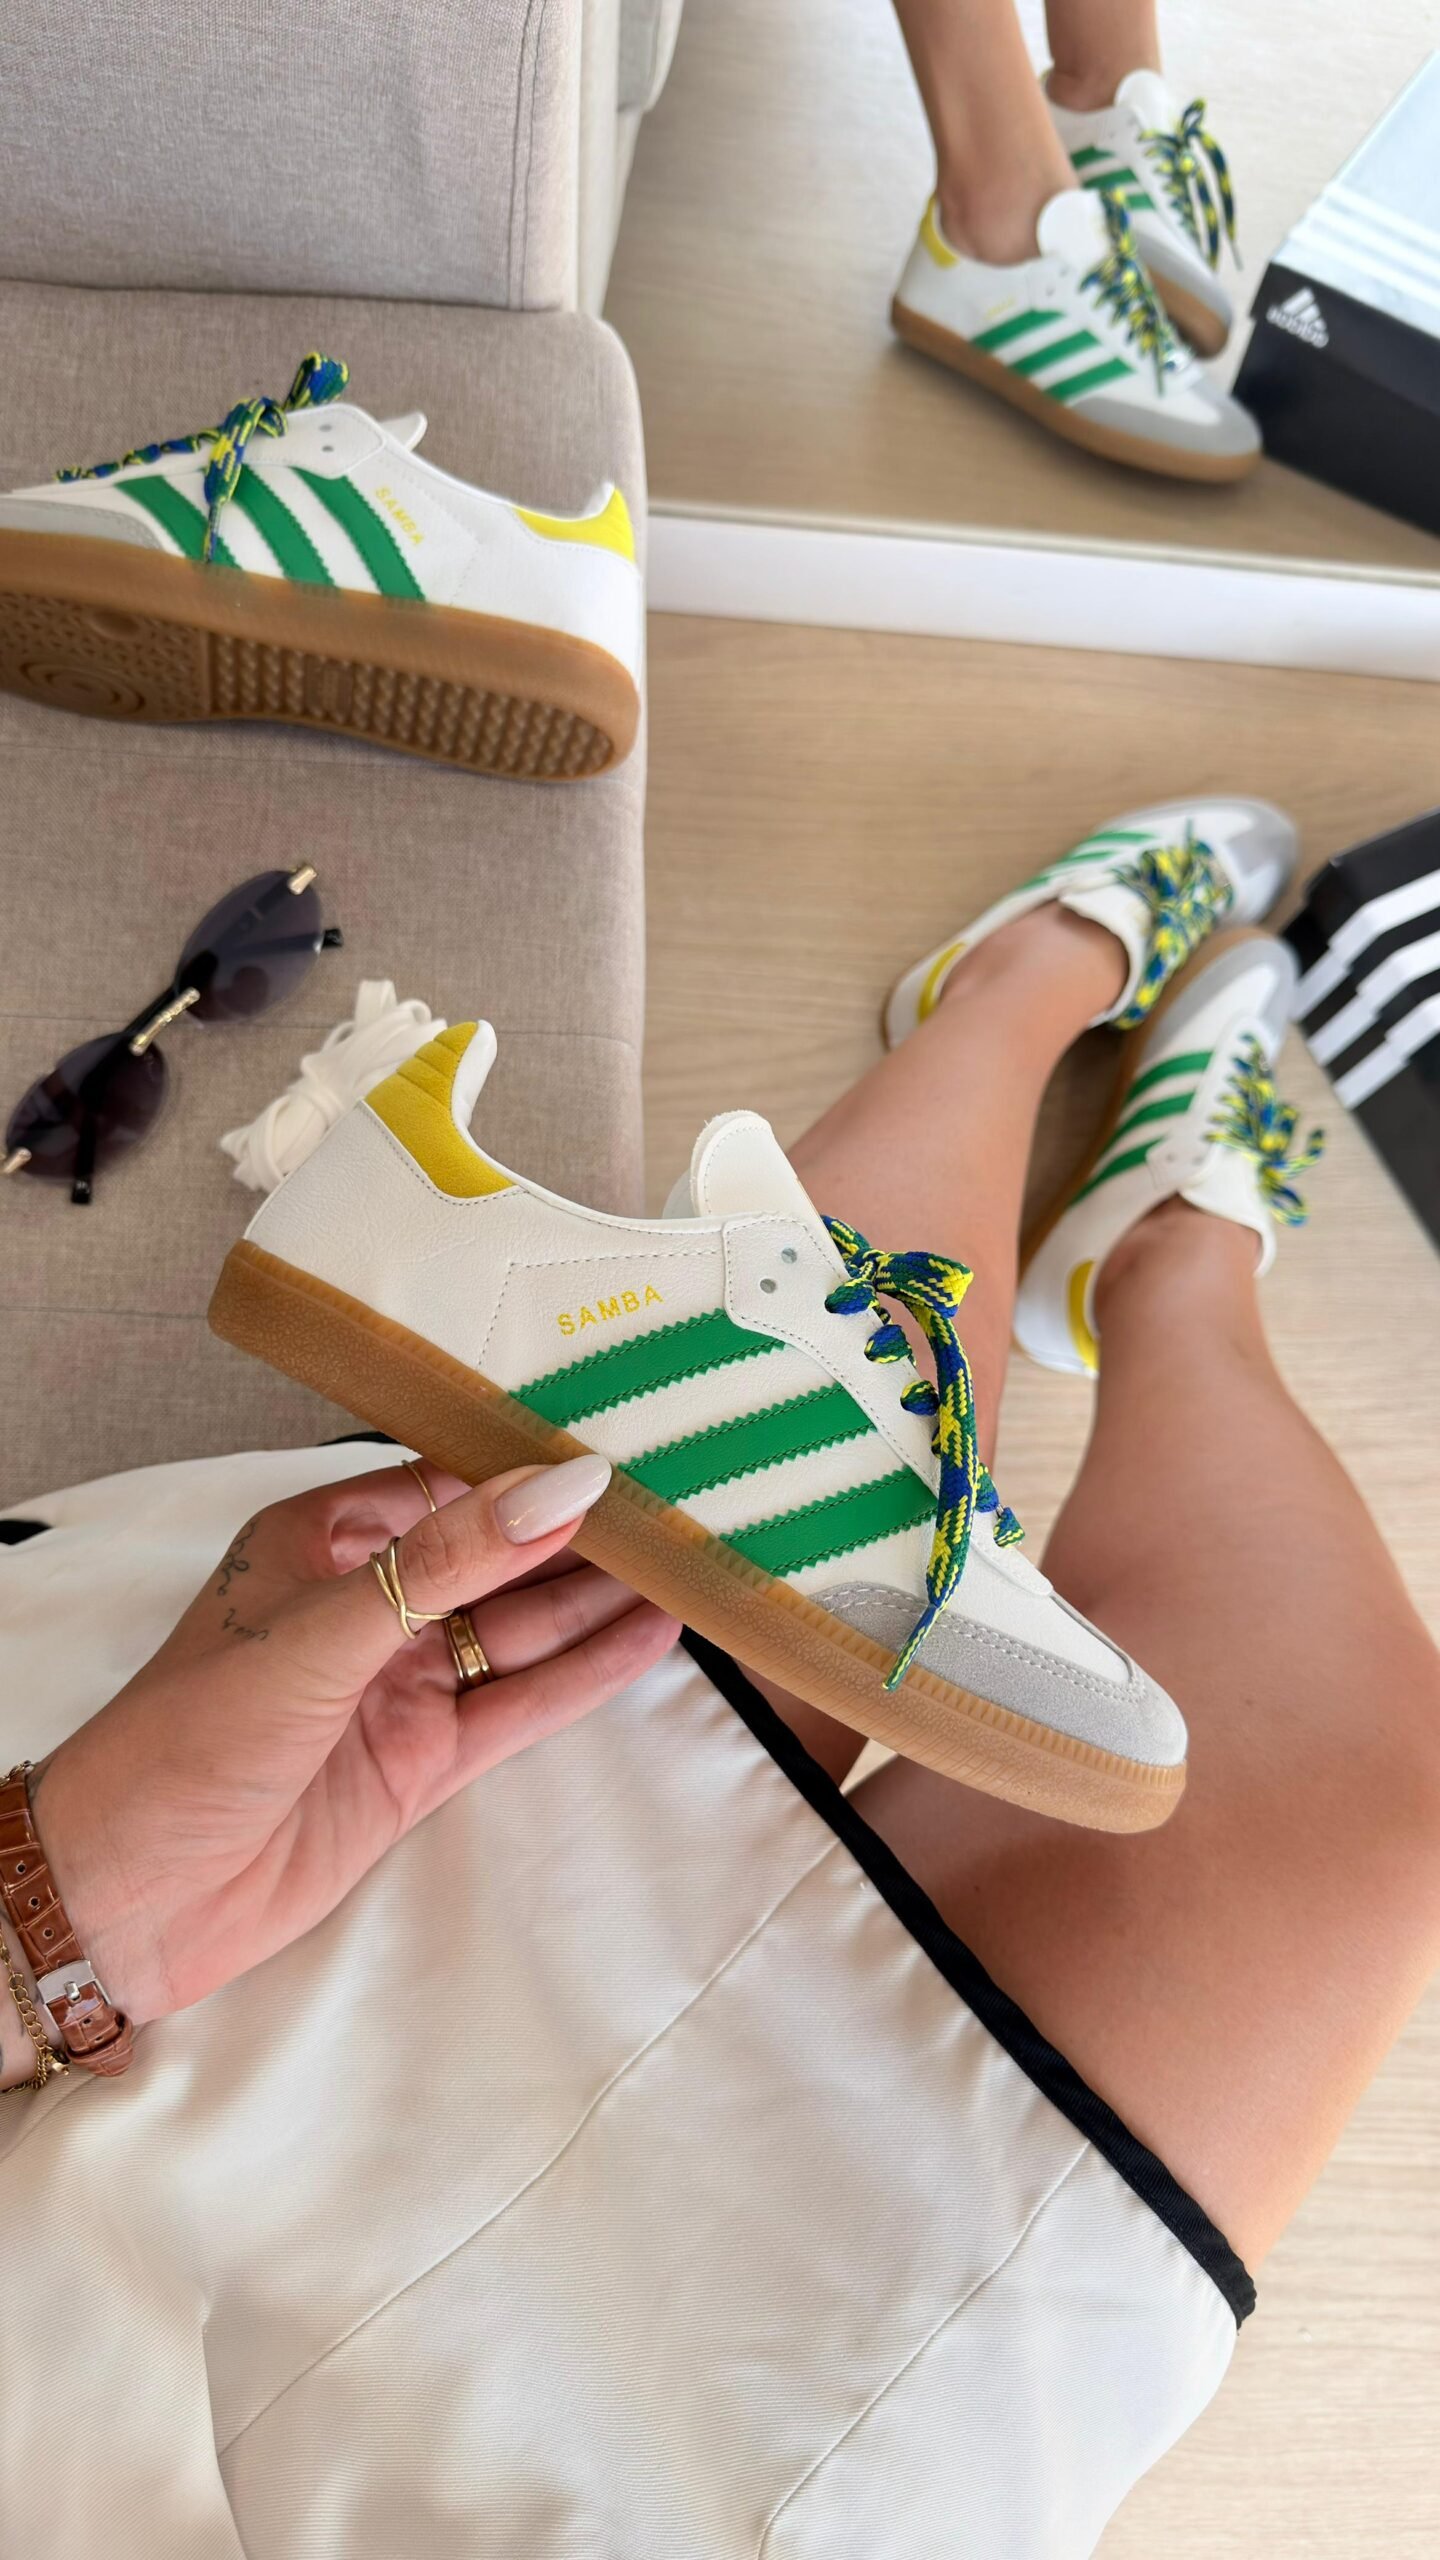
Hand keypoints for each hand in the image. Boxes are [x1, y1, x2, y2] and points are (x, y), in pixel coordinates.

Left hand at [21, 1456, 678, 2036]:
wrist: (129, 1897)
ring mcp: (396, 1685)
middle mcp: (364, 1605)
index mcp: (319, 1541)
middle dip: (578, 1532)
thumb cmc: (188, 1738)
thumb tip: (562, 1487)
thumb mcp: (324, 1630)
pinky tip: (649, 1639)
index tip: (619, 1442)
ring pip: (518, 1629)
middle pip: (492, 1557)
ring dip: (596, 1600)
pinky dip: (583, 1674)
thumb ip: (450, 1562)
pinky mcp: (420, 1761)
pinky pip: (517, 1705)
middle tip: (682, 1497)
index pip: (445, 1483)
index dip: (528, 1467)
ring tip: (693, 1559)